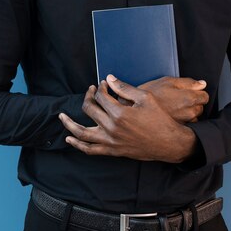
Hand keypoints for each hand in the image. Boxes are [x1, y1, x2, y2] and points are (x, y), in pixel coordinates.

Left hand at [58, 77, 198, 162]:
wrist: (169, 143)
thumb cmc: (159, 118)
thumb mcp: (145, 98)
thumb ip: (124, 88)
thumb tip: (108, 79)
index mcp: (119, 113)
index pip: (101, 96)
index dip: (100, 87)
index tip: (103, 84)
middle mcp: (112, 128)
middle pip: (90, 109)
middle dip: (89, 97)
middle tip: (91, 91)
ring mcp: (110, 141)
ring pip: (82, 133)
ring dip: (69, 124)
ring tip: (61, 117)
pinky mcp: (113, 151)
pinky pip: (90, 150)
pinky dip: (78, 144)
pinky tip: (70, 139)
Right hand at [117, 76, 208, 123]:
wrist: (134, 109)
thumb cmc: (149, 93)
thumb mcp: (167, 81)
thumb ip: (188, 82)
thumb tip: (202, 84)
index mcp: (189, 98)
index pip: (204, 96)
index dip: (197, 92)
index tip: (189, 92)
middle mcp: (189, 113)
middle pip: (200, 107)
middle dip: (192, 103)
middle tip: (177, 99)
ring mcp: (184, 123)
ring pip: (194, 117)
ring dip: (187, 113)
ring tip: (173, 108)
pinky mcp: (177, 131)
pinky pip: (186, 125)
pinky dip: (181, 121)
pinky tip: (171, 116)